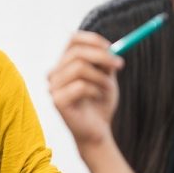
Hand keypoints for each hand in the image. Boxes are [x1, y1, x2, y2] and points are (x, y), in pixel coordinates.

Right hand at [47, 31, 123, 149]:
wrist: (96, 132)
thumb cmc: (100, 104)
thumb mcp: (106, 77)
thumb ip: (105, 62)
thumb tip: (110, 47)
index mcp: (64, 64)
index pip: (73, 40)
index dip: (93, 40)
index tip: (112, 48)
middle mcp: (54, 74)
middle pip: (76, 52)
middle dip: (102, 57)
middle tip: (120, 64)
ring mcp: (53, 87)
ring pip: (79, 68)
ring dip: (100, 77)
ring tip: (108, 88)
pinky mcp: (57, 101)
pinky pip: (80, 86)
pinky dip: (95, 90)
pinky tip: (97, 98)